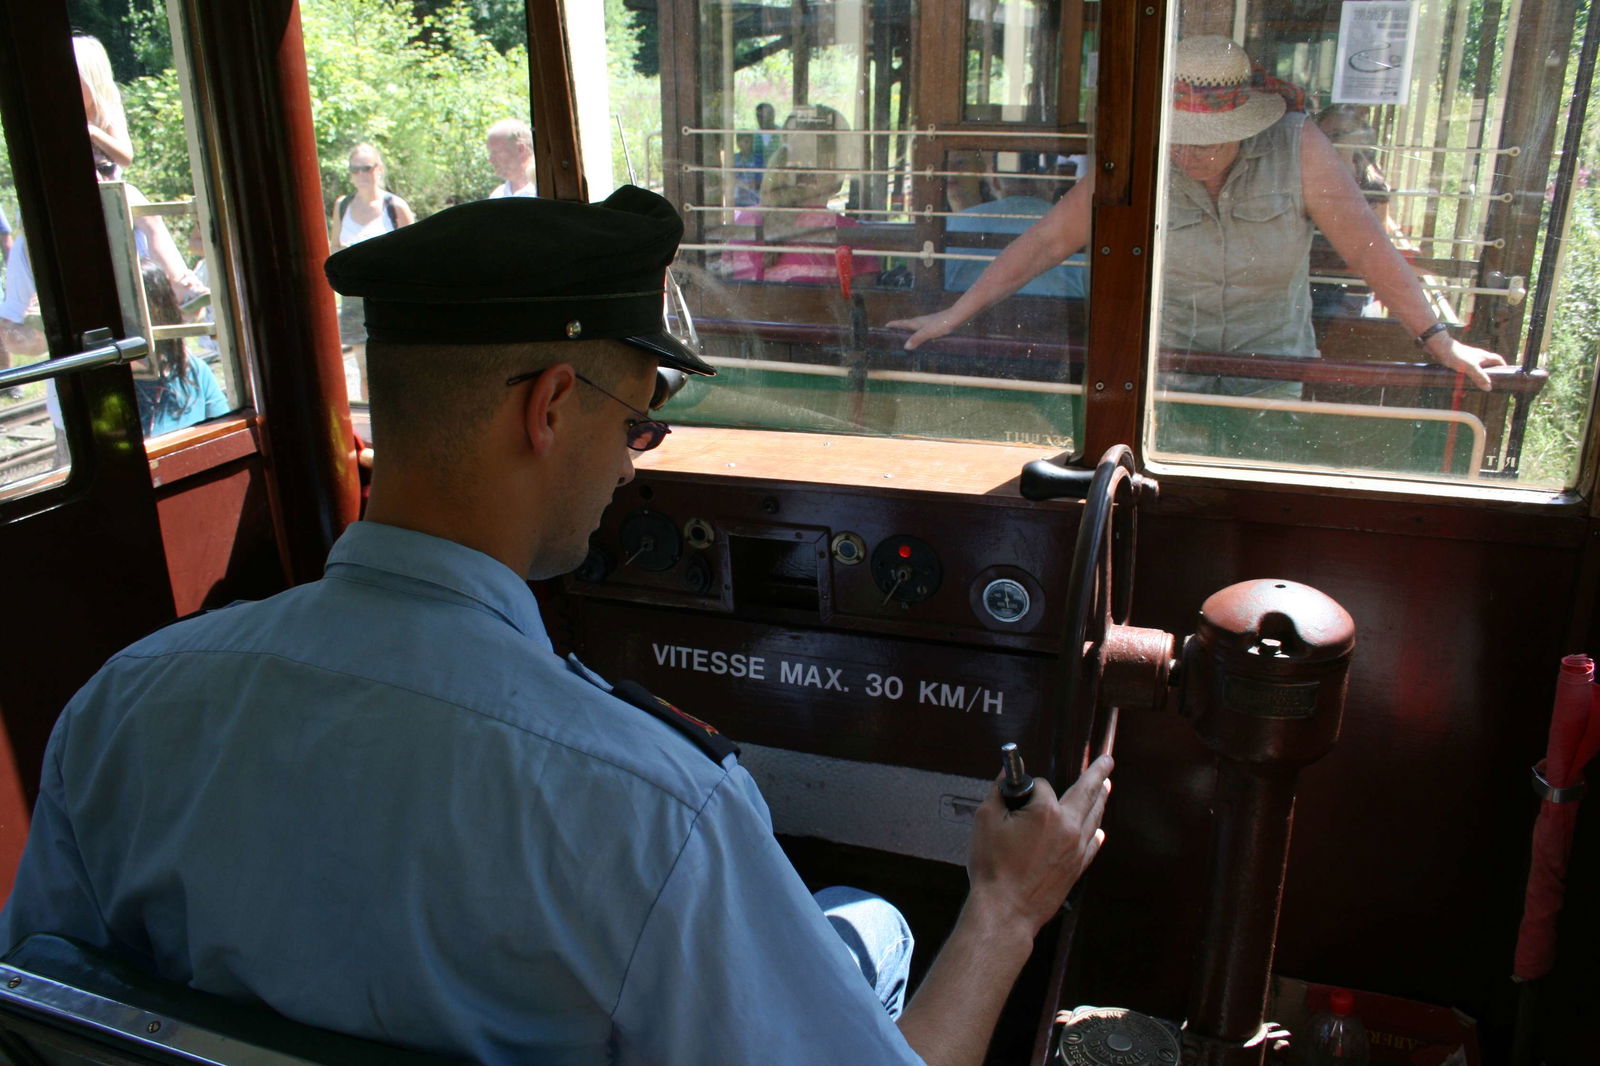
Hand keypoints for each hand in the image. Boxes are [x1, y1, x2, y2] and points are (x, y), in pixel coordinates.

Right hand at [886, 308, 964, 349]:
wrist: (957, 317)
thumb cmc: (941, 324)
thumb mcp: (927, 333)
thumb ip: (917, 339)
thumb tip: (905, 346)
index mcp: (917, 323)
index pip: (902, 323)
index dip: (894, 324)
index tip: (886, 325)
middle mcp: (921, 321)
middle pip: (908, 324)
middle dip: (900, 328)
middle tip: (893, 332)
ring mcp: (928, 323)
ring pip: (916, 327)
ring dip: (910, 331)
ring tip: (906, 336)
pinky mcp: (936, 325)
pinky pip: (923, 330)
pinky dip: (919, 334)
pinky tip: (924, 338)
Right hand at [966, 755, 1111, 936]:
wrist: (1005, 909)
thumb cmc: (994, 868)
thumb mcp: (985, 820)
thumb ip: (999, 791)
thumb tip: (1005, 773)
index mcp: (1046, 812)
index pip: (1041, 785)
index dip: (1026, 787)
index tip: (1016, 794)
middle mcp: (1068, 827)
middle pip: (1086, 792)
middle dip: (1098, 773)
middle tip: (1107, 761)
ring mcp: (1077, 848)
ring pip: (1093, 817)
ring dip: (1100, 799)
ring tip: (1106, 787)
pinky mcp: (1077, 868)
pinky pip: (1093, 844)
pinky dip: (1096, 832)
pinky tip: (1099, 829)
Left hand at [1429, 337, 1505, 391]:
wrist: (1440, 347)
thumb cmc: (1456, 354)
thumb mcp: (1470, 367)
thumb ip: (1480, 377)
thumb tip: (1489, 387)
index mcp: (1484, 356)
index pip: (1498, 360)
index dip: (1503, 366)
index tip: (1505, 375)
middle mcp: (1477, 357)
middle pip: (1487, 367)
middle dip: (1487, 376)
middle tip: (1487, 386)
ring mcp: (1467, 359)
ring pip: (1474, 371)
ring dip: (1474, 380)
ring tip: (1471, 390)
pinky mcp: (1458, 362)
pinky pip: (1464, 372)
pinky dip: (1463, 379)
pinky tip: (1459, 387)